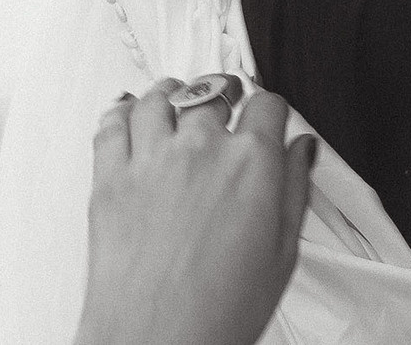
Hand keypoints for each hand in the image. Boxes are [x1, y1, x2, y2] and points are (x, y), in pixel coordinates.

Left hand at [76, 80, 318, 344]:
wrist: (154, 343)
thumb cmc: (219, 312)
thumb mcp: (283, 254)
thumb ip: (294, 190)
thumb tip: (301, 152)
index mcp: (251, 163)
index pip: (268, 103)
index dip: (270, 107)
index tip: (267, 116)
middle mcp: (201, 150)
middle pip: (211, 91)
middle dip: (222, 92)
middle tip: (224, 99)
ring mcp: (150, 160)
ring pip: (159, 97)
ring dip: (172, 92)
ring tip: (176, 98)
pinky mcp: (109, 178)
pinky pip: (111, 123)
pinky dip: (121, 110)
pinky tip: (129, 113)